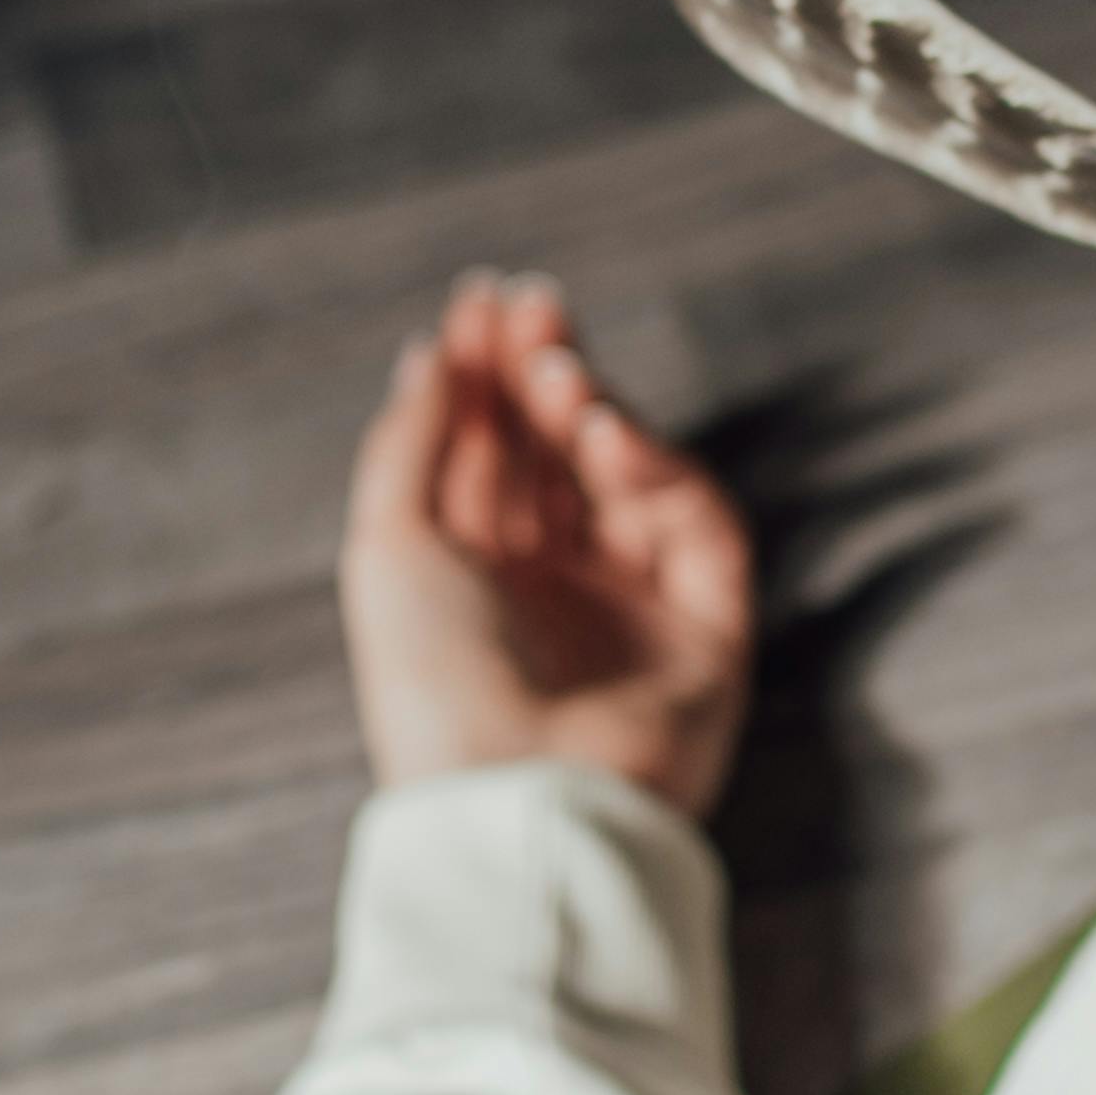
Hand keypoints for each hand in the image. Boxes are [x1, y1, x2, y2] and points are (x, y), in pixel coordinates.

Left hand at [340, 270, 756, 810]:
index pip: (491, 455)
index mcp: (476, 583)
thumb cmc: (433, 685)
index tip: (486, 299)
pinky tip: (606, 435)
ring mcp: (635, 605)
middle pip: (559, 454)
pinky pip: (697, 524)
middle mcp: (556, 590)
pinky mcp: (708, 625)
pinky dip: (657, 468)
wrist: (516, 795)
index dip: (490, 374)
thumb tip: (431, 353)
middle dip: (544, 373)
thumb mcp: (387, 547)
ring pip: (631, 475)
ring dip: (594, 411)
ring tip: (558, 373)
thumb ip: (412, 439)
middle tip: (535, 307)